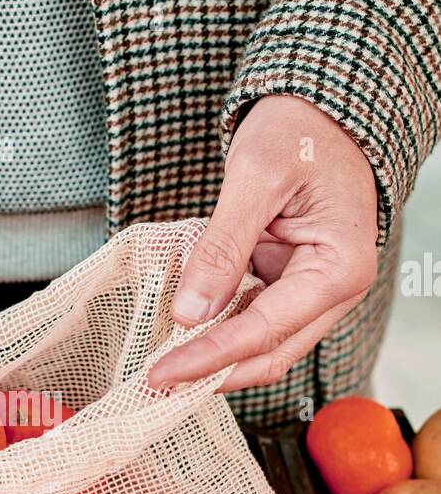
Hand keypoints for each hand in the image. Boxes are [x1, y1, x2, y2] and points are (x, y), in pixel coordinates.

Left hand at [146, 95, 378, 394]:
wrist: (320, 109)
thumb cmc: (300, 131)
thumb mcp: (255, 177)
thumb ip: (222, 246)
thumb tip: (190, 312)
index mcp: (339, 269)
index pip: (265, 332)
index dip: (210, 358)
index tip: (162, 373)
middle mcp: (333, 290)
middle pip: (269, 354)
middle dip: (212, 373)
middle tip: (154, 384)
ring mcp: (311, 290)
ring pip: (260, 345)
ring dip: (213, 358)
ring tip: (161, 366)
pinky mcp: (289, 283)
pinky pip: (251, 319)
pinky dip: (216, 329)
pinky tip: (179, 334)